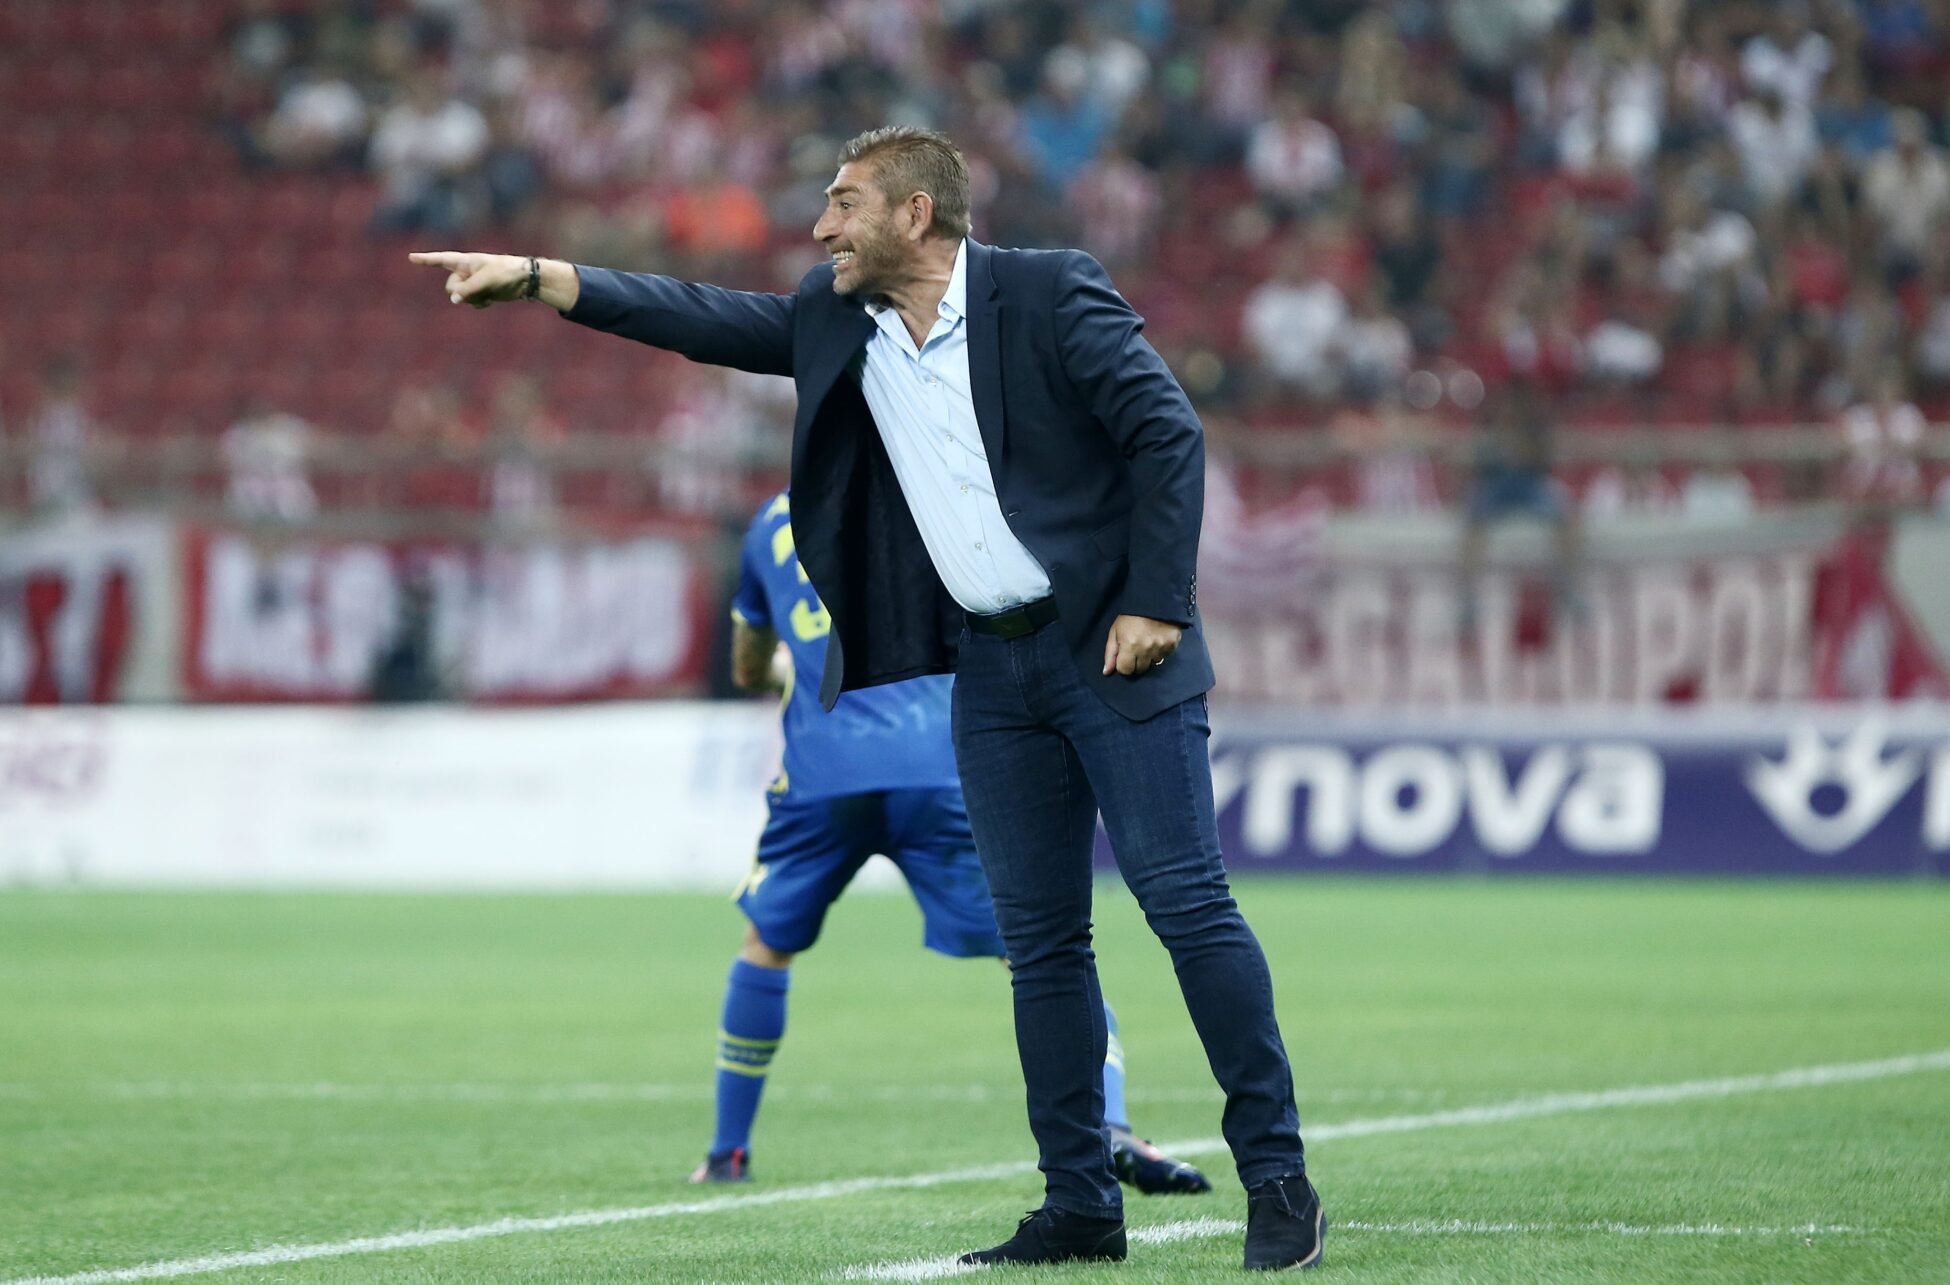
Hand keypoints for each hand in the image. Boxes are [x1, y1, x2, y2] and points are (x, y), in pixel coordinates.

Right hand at [407, 250, 533, 308]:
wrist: (525, 280)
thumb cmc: (506, 272)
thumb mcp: (485, 279)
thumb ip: (467, 289)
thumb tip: (453, 299)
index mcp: (465, 262)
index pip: (441, 259)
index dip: (425, 259)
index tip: (411, 257)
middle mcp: (466, 272)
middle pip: (450, 287)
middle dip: (461, 292)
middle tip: (478, 289)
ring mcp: (473, 284)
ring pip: (461, 298)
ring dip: (473, 299)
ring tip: (489, 291)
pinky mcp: (481, 294)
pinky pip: (472, 304)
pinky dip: (480, 304)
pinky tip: (491, 299)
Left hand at [1102, 614, 1181, 676]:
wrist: (1155, 600)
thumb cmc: (1131, 616)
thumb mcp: (1115, 631)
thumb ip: (1110, 653)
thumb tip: (1106, 672)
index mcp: (1129, 646)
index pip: (1125, 670)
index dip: (1123, 665)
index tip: (1124, 657)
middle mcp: (1146, 649)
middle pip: (1140, 670)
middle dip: (1136, 662)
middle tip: (1136, 649)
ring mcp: (1160, 648)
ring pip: (1153, 664)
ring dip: (1149, 657)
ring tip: (1147, 643)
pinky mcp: (1172, 645)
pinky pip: (1164, 656)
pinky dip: (1160, 651)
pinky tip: (1157, 639)